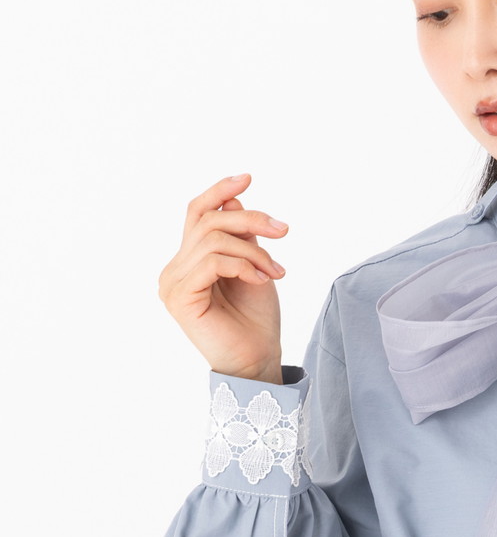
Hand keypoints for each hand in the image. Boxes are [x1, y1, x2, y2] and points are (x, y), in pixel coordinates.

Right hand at [157, 173, 290, 379]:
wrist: (258, 359)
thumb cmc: (256, 319)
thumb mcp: (253, 267)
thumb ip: (240, 238)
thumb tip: (234, 201)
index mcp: (189, 260)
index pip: (196, 213)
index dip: (219, 192)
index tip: (248, 177)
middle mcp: (174, 269)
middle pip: (207, 221)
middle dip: (250, 220)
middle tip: (283, 231)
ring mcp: (172, 283)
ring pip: (213, 240)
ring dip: (253, 251)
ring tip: (275, 272)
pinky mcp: (179, 298)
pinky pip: (212, 262)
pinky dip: (243, 266)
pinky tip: (262, 280)